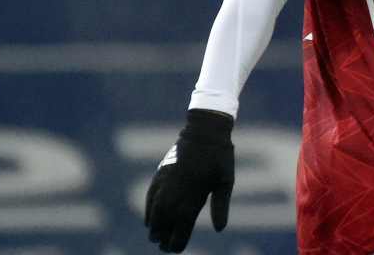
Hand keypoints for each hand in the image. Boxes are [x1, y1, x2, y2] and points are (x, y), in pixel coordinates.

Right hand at [145, 109, 234, 251]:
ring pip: (155, 211)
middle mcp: (177, 191)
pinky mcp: (160, 174)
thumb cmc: (220, 157)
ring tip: (155, 238)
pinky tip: (148, 220)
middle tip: (164, 248)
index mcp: (195, 195)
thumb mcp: (226, 181)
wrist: (204, 130)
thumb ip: (221, 206)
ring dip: (154, 227)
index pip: (182, 226)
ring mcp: (166, 182)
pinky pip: (150, 196)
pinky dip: (148, 210)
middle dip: (164, 237)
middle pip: (165, 222)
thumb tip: (219, 229)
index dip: (177, 241)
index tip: (175, 250)